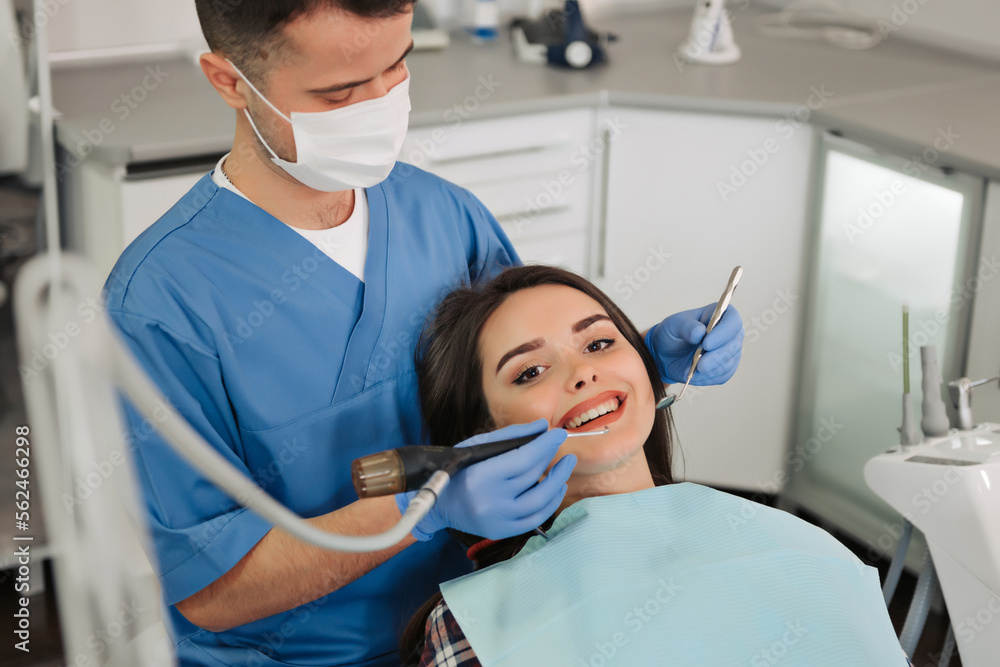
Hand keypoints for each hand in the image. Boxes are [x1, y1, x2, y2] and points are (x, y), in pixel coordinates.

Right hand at [396, 419, 574, 540]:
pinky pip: (536, 519)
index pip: (523, 459)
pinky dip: (551, 502)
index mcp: (481, 476)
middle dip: (552, 458)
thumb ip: (510, 436)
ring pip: (540, 501)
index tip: (558, 433)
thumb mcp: (476, 446)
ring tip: (566, 466)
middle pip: (533, 477)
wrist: (438, 505)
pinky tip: (557, 488)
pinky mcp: (502, 531)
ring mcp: (498, 520)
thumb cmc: (456, 470)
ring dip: (558, 481)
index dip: (545, 445)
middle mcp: (491, 501)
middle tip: (562, 446)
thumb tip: (542, 426)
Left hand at [645, 304, 743, 385]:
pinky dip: (707, 377)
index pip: (733, 321)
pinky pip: (722, 376)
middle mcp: (730, 333)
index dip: (723, 333)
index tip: (707, 343)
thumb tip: (700, 332)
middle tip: (700, 364)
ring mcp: (729, 351)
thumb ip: (686, 326)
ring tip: (693, 369)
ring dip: (710, 369)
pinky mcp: (725, 368)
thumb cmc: (673, 333)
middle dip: (717, 357)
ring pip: (728, 363)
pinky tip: (694, 373)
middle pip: (734, 345)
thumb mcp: (674, 325)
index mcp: (720, 315)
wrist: (666, 353)